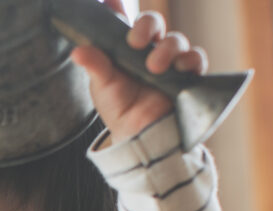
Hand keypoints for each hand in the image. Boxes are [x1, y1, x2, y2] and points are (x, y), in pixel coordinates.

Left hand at [70, 0, 207, 144]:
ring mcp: (169, 61)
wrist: (139, 136)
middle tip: (136, 42)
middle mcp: (149, 49)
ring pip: (176, 40)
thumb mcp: (102, 85)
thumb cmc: (119, 108)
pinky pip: (196, 59)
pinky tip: (179, 69)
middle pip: (154, 22)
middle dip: (147, 26)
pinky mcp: (186, 75)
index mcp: (126, 47)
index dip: (117, 6)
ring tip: (154, 68)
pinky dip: (189, 60)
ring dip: (167, 49)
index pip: (123, 19)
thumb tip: (77, 52)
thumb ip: (95, 65)